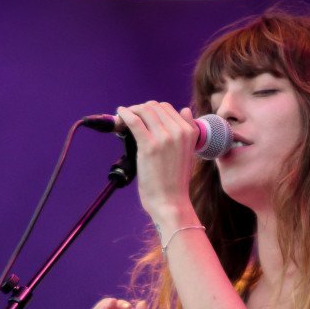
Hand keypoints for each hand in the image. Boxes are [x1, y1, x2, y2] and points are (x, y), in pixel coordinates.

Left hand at [116, 101, 199, 226]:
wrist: (171, 202)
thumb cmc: (175, 181)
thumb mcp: (188, 152)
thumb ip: (187, 130)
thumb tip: (184, 110)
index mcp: (190, 131)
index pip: (167, 108)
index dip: (150, 110)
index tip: (140, 117)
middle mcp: (179, 131)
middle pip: (154, 107)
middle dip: (139, 109)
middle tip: (129, 118)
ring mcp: (165, 137)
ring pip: (144, 110)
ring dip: (130, 111)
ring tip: (122, 119)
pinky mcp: (150, 145)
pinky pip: (134, 121)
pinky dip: (124, 114)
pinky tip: (119, 115)